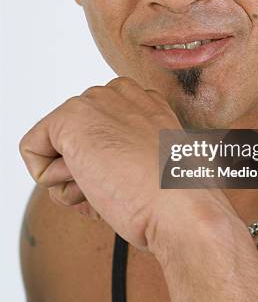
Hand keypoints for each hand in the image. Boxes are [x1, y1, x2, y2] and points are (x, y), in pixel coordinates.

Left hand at [19, 77, 193, 249]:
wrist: (181, 207)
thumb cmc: (178, 197)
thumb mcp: (159, 165)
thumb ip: (130, 152)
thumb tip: (102, 167)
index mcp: (145, 102)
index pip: (99, 132)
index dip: (105, 167)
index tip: (130, 183)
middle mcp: (121, 94)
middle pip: (75, 138)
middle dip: (86, 171)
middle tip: (120, 189)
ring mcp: (96, 102)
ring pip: (56, 146)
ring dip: (74, 179)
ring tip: (112, 187)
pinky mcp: (71, 118)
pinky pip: (33, 150)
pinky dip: (51, 179)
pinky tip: (89, 182)